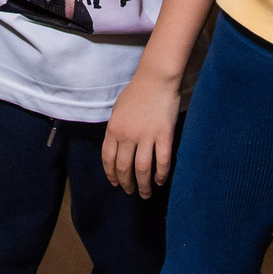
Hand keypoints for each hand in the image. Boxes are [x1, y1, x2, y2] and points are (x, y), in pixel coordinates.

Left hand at [104, 71, 180, 197]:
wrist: (156, 79)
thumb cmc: (137, 92)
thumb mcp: (118, 110)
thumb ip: (116, 129)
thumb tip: (117, 147)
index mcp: (113, 129)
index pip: (108, 158)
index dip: (111, 174)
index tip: (115, 183)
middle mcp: (127, 135)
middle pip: (124, 166)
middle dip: (126, 183)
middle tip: (130, 191)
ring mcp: (146, 136)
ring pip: (142, 169)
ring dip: (142, 185)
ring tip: (145, 194)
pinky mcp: (164, 135)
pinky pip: (162, 161)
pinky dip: (161, 174)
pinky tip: (160, 181)